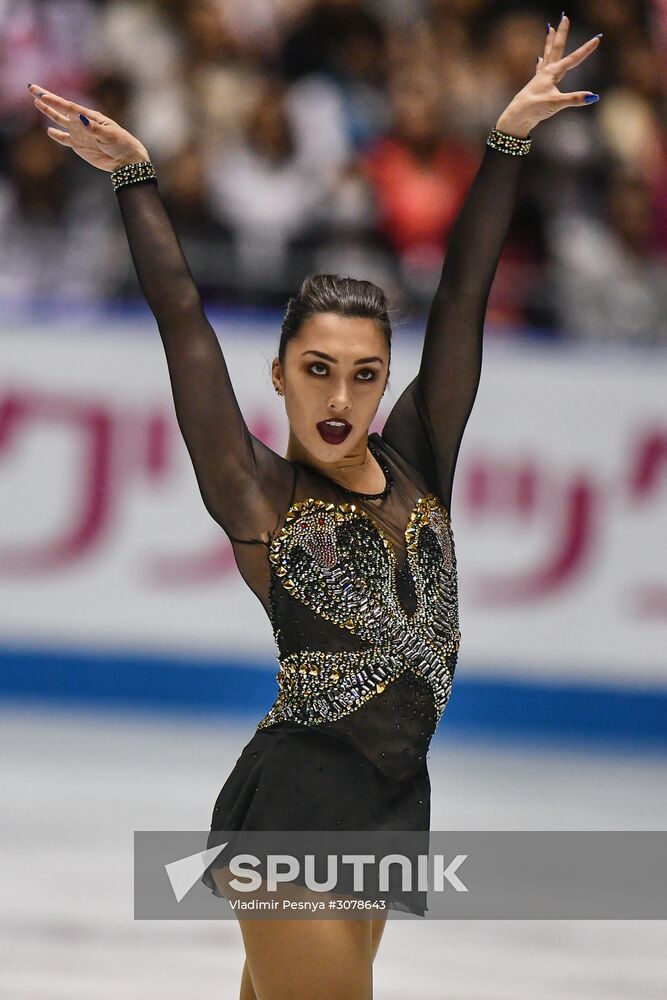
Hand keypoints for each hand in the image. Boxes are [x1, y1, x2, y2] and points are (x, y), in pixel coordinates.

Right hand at [28, 83, 149, 171]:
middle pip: (60, 109)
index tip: (41, 94)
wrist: (127, 161)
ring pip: (60, 121)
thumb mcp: (110, 135)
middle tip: (31, 88)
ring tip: (36, 102)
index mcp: (90, 117)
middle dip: (46, 99)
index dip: (54, 101)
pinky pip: (65, 139)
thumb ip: (94, 128)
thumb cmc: (122, 144)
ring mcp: (79, 133)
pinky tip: (49, 131)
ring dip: (48, 112)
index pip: (68, 107)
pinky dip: (57, 136)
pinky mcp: (79, 146)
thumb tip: (80, 118)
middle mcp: (82, 122)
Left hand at [495, 15, 600, 137]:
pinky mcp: (535, 85)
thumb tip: (593, 97)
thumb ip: (575, 99)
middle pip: (557, 48)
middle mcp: (546, 71)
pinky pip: (540, 68)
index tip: (597, 38)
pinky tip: (539, 58)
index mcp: (553, 73)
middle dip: (562, 33)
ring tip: (550, 28)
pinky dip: (541, 62)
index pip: (573, 59)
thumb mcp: (557, 103)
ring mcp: (540, 77)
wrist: (517, 116)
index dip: (586, 49)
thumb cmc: (535, 108)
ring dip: (550, 41)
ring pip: (547, 54)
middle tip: (564, 17)